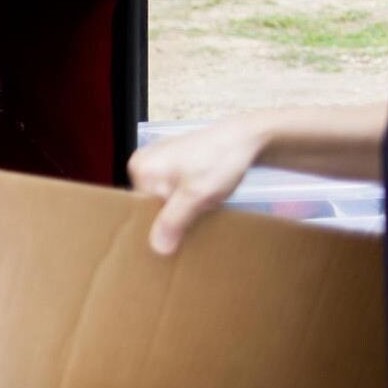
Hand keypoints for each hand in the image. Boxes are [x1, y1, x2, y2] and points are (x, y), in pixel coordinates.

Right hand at [127, 117, 268, 254]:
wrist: (248, 138)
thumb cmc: (220, 161)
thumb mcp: (196, 195)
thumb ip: (173, 221)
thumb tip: (157, 249)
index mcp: (139, 168)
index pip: (142, 210)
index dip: (161, 225)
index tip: (181, 236)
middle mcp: (143, 162)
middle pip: (152, 204)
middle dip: (173, 216)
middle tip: (195, 220)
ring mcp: (159, 160)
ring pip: (165, 198)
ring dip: (182, 209)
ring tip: (202, 208)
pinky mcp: (174, 160)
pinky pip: (173, 188)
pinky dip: (187, 198)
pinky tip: (203, 199)